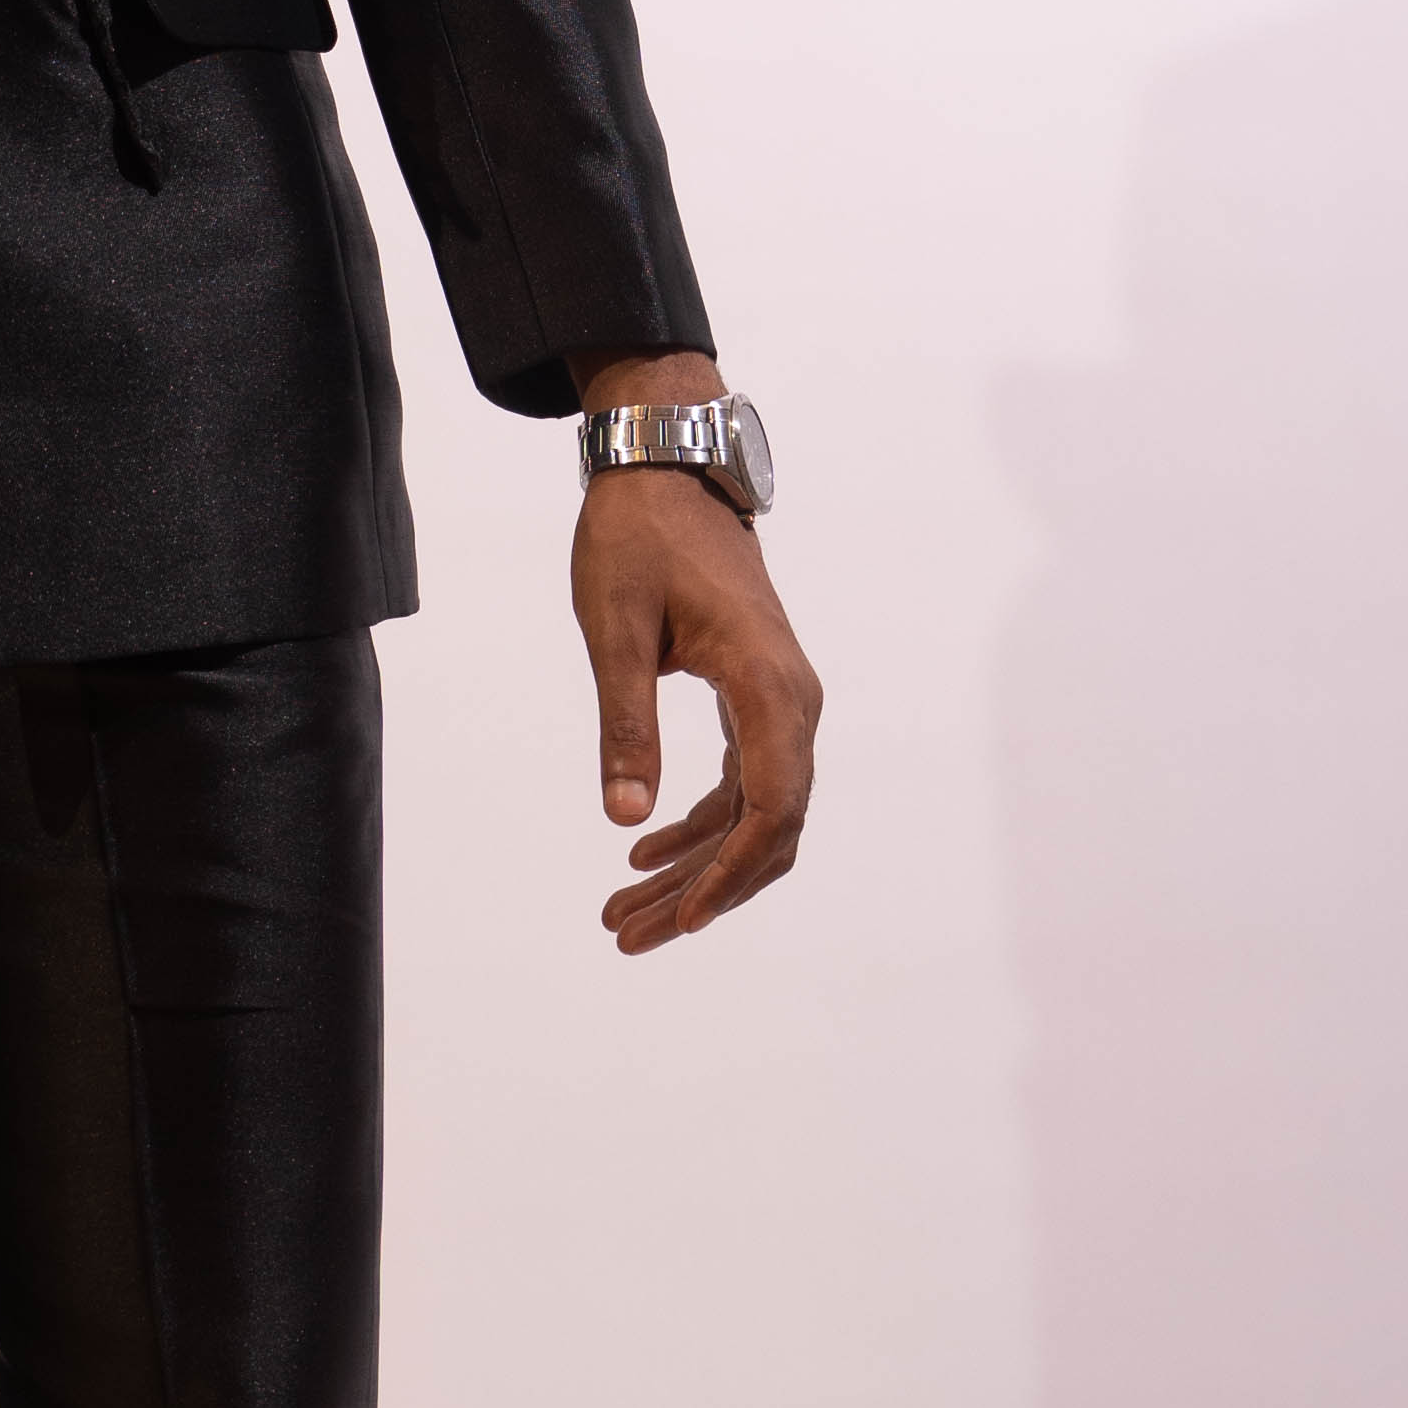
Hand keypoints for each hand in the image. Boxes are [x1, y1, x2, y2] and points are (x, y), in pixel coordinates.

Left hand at [570, 441, 821, 959]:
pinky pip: (743, 785)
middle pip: (766, 828)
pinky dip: (700, 827)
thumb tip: (625, 820)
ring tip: (620, 912)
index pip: (769, 809)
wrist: (668, 471)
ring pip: (754, 815)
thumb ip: (624, 724)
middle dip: (701, 892)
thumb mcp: (616, 630)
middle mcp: (791, 702)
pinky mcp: (756, 698)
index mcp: (767, 687)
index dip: (729, 876)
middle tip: (625, 935)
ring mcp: (779, 702)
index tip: (680, 921)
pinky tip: (644, 850)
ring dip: (695, 869)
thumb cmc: (638, 538)